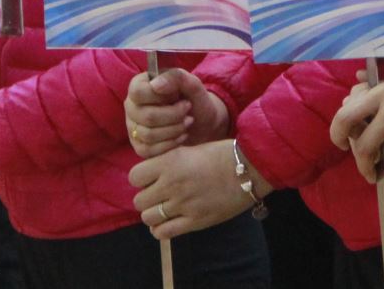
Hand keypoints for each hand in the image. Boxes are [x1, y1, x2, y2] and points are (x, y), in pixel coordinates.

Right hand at [123, 69, 228, 158]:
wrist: (202, 121)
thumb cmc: (194, 99)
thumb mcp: (191, 83)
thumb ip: (175, 77)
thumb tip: (155, 85)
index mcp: (138, 86)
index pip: (138, 93)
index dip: (161, 97)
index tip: (179, 96)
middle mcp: (131, 107)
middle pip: (147, 116)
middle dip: (174, 115)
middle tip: (188, 111)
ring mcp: (133, 128)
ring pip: (149, 135)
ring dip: (174, 129)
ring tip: (188, 122)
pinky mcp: (140, 146)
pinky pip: (149, 150)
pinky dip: (170, 144)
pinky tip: (182, 136)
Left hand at [128, 140, 267, 240]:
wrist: (249, 169)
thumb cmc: (221, 154)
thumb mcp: (189, 150)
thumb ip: (168, 162)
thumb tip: (151, 173)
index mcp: (170, 162)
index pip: (134, 177)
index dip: (141, 179)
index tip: (151, 179)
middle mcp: (172, 184)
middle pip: (139, 200)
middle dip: (147, 198)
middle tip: (159, 196)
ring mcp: (183, 205)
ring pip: (148, 218)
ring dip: (153, 215)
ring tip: (165, 210)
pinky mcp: (195, 221)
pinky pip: (163, 233)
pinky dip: (161, 230)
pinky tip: (170, 222)